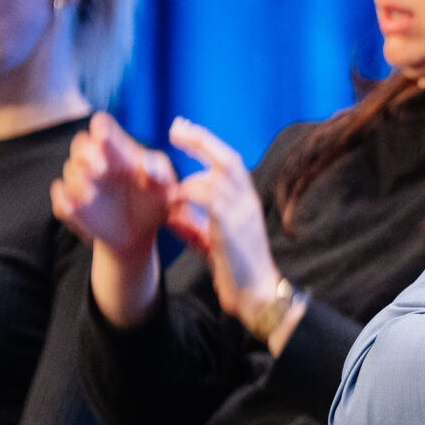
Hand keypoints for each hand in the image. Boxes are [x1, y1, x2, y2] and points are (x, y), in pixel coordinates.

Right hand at [52, 112, 176, 324]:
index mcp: (120, 155)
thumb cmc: (157, 206)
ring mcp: (82, 187)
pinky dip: (65, 204)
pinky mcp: (75, 210)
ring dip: (76, 176)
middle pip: (83, 151)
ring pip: (70, 174)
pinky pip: (62, 203)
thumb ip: (162, 176)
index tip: (103, 129)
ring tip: (86, 183)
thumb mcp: (165, 190)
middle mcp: (96, 166)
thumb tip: (158, 169)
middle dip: (87, 154)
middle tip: (96, 161)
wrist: (140, 237)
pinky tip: (71, 201)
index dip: (103, 132)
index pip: (106, 135)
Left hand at [165, 118, 285, 333]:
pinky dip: (188, 197)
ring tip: (167, 185)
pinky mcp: (231, 227)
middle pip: (227, 159)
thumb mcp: (212, 242)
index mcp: (246, 202)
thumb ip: (194, 225)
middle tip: (176, 128)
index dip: (206, 144)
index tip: (183, 129)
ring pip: (216, 177)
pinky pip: (208, 199)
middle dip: (201, 140)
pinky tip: (173, 204)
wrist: (257, 295)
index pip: (229, 162)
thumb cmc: (236, 271)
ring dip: (187, 177)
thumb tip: (170, 213)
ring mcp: (242, 213)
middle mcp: (247, 202)